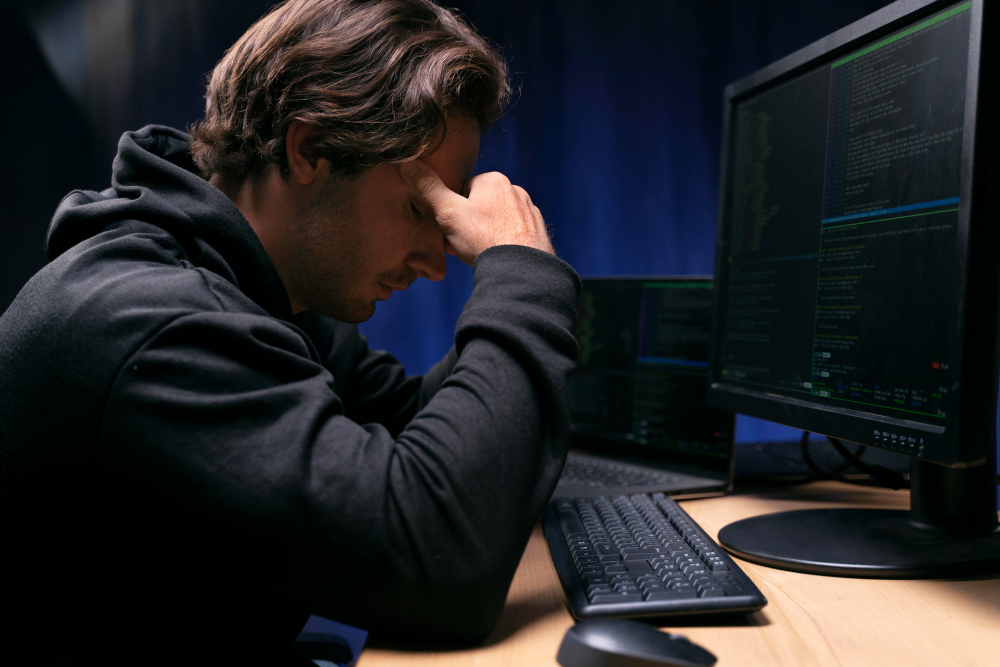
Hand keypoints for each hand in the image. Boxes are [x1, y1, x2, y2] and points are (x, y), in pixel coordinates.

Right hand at [400, 160, 554, 264]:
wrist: (520, 271)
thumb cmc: (483, 239)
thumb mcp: (448, 212)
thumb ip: (428, 188)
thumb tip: (408, 164)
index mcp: (494, 180)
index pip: (462, 190)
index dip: (451, 211)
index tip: (450, 229)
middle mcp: (516, 190)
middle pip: (480, 206)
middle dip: (468, 224)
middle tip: (462, 245)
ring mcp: (530, 211)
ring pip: (497, 221)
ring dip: (485, 234)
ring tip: (478, 253)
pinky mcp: (538, 232)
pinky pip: (513, 234)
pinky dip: (503, 244)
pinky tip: (498, 258)